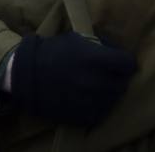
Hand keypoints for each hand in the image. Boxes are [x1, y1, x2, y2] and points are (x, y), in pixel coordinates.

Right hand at [10, 33, 136, 126]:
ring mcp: (92, 101)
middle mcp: (98, 81)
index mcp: (95, 59)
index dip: (123, 61)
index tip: (117, 61)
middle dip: (115, 77)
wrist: (25, 75)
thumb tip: (113, 50)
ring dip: (107, 92)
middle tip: (103, 74)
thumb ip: (97, 44)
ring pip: (113, 99)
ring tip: (93, 86)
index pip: (128, 64)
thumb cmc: (51, 52)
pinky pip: (101, 112)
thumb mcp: (74, 39)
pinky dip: (97, 105)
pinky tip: (86, 97)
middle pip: (123, 83)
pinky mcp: (84, 116)